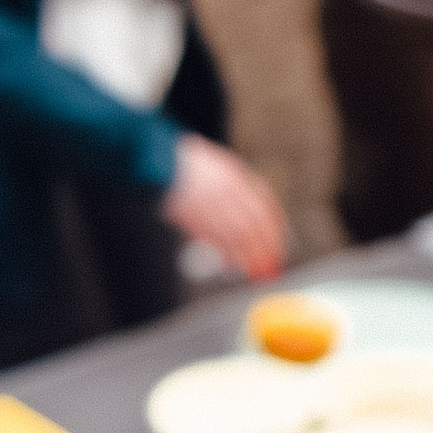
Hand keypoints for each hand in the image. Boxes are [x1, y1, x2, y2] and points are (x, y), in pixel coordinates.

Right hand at [160, 135, 287, 281]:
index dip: (274, 228)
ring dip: (249, 257)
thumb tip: (249, 212)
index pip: (264, 205)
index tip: (277, 244)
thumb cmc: (182, 163)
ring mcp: (210, 203)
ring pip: (237, 236)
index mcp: (234, 175)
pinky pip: (215, 239)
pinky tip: (232, 265)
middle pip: (254, 225)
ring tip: (256, 273)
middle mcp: (226, 190)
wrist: (155, 159)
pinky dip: (227, 254)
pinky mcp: (193, 215)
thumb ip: (232, 185)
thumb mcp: (215, 164)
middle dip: (265, 249)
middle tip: (271, 267)